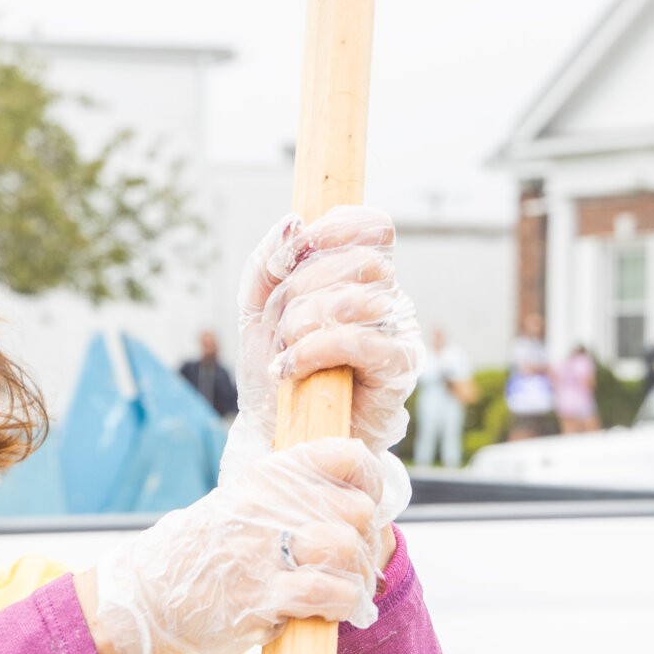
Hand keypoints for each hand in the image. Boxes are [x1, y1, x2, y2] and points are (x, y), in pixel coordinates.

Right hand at [82, 440, 386, 653]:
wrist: (149, 596)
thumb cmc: (206, 552)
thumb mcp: (242, 503)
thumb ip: (293, 494)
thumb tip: (361, 503)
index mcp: (266, 477)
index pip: (345, 456)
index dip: (369, 482)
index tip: (363, 505)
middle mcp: (265, 507)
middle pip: (355, 510)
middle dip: (360, 540)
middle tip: (344, 561)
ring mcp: (261, 552)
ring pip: (344, 548)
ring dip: (352, 575)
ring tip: (338, 588)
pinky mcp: (260, 597)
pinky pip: (327, 592)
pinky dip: (341, 602)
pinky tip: (330, 607)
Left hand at [228, 206, 421, 533]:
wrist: (279, 432)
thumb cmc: (276, 368)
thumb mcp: (256, 309)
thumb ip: (267, 262)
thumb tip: (293, 221)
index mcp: (358, 277)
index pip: (374, 228)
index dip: (340, 228)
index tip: (301, 247)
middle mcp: (386, 299)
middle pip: (361, 260)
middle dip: (304, 288)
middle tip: (281, 324)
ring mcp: (396, 332)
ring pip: (357, 298)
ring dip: (303, 324)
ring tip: (283, 350)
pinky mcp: (397, 369)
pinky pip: (360, 341)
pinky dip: (314, 351)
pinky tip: (290, 369)